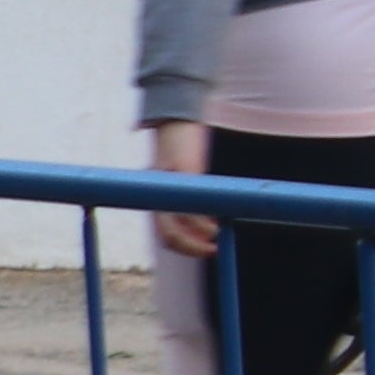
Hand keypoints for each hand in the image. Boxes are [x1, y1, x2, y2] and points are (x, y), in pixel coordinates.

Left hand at [147, 118, 218, 260]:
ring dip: (195, 241)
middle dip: (188, 248)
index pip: (164, 234)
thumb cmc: (182, 152)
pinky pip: (188, 210)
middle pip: (166, 235)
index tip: (204, 250)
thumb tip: (207, 225)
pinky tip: (214, 229)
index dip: (183, 246)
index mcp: (159, 199)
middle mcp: (159, 196)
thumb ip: (192, 201)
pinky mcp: (180, 178)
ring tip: (213, 243)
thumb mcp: (188, 180)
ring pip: (174, 227)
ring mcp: (168, 189)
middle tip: (210, 251)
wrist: (175, 122)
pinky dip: (201, 226)